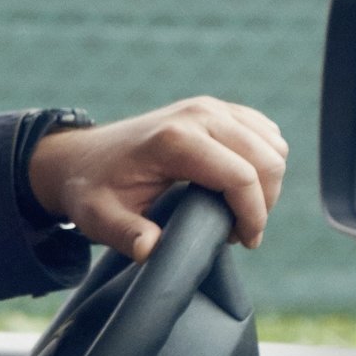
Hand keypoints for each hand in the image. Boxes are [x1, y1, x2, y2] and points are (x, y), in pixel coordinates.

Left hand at [27, 97, 287, 259]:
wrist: (83, 157)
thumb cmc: (94, 191)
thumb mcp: (100, 219)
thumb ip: (126, 235)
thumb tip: (151, 249)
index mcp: (175, 140)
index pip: (240, 177)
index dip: (253, 216)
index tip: (243, 242)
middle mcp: (198, 114)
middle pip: (267, 159)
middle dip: (265, 203)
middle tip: (240, 232)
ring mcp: (210, 106)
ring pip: (272, 144)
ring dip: (267, 183)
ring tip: (239, 211)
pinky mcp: (217, 107)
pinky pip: (265, 132)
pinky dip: (264, 161)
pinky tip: (242, 187)